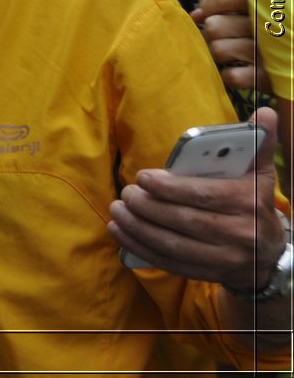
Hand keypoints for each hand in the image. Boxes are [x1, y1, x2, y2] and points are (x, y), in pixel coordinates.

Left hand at [107, 107, 284, 292]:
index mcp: (248, 203)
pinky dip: (140, 248)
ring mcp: (225, 259)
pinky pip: (169, 263)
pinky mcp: (209, 274)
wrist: (269, 255)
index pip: (204, 195)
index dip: (170, 188)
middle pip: (184, 221)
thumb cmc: (255, 204)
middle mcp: (239, 234)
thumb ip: (259, 143)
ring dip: (138, 227)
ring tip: (117, 209)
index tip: (143, 177)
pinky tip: (119, 232)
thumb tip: (263, 112)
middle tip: (126, 192)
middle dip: (148, 207)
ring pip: (173, 245)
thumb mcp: (260, 174)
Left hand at [193, 0, 269, 92]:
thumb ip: (221, 8)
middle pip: (213, 26)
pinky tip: (239, 71)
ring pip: (219, 50)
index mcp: (260, 5)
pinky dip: (229, 75)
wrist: (290, 63)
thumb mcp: (248, 12)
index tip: (210, 14)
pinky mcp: (268, 78)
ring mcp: (268, 52)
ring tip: (232, 55)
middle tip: (225, 39)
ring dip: (220, 55)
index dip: (208, 7)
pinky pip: (232, 76)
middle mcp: (266, 26)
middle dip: (213, 35)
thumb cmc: (263, 33)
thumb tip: (195, 15)